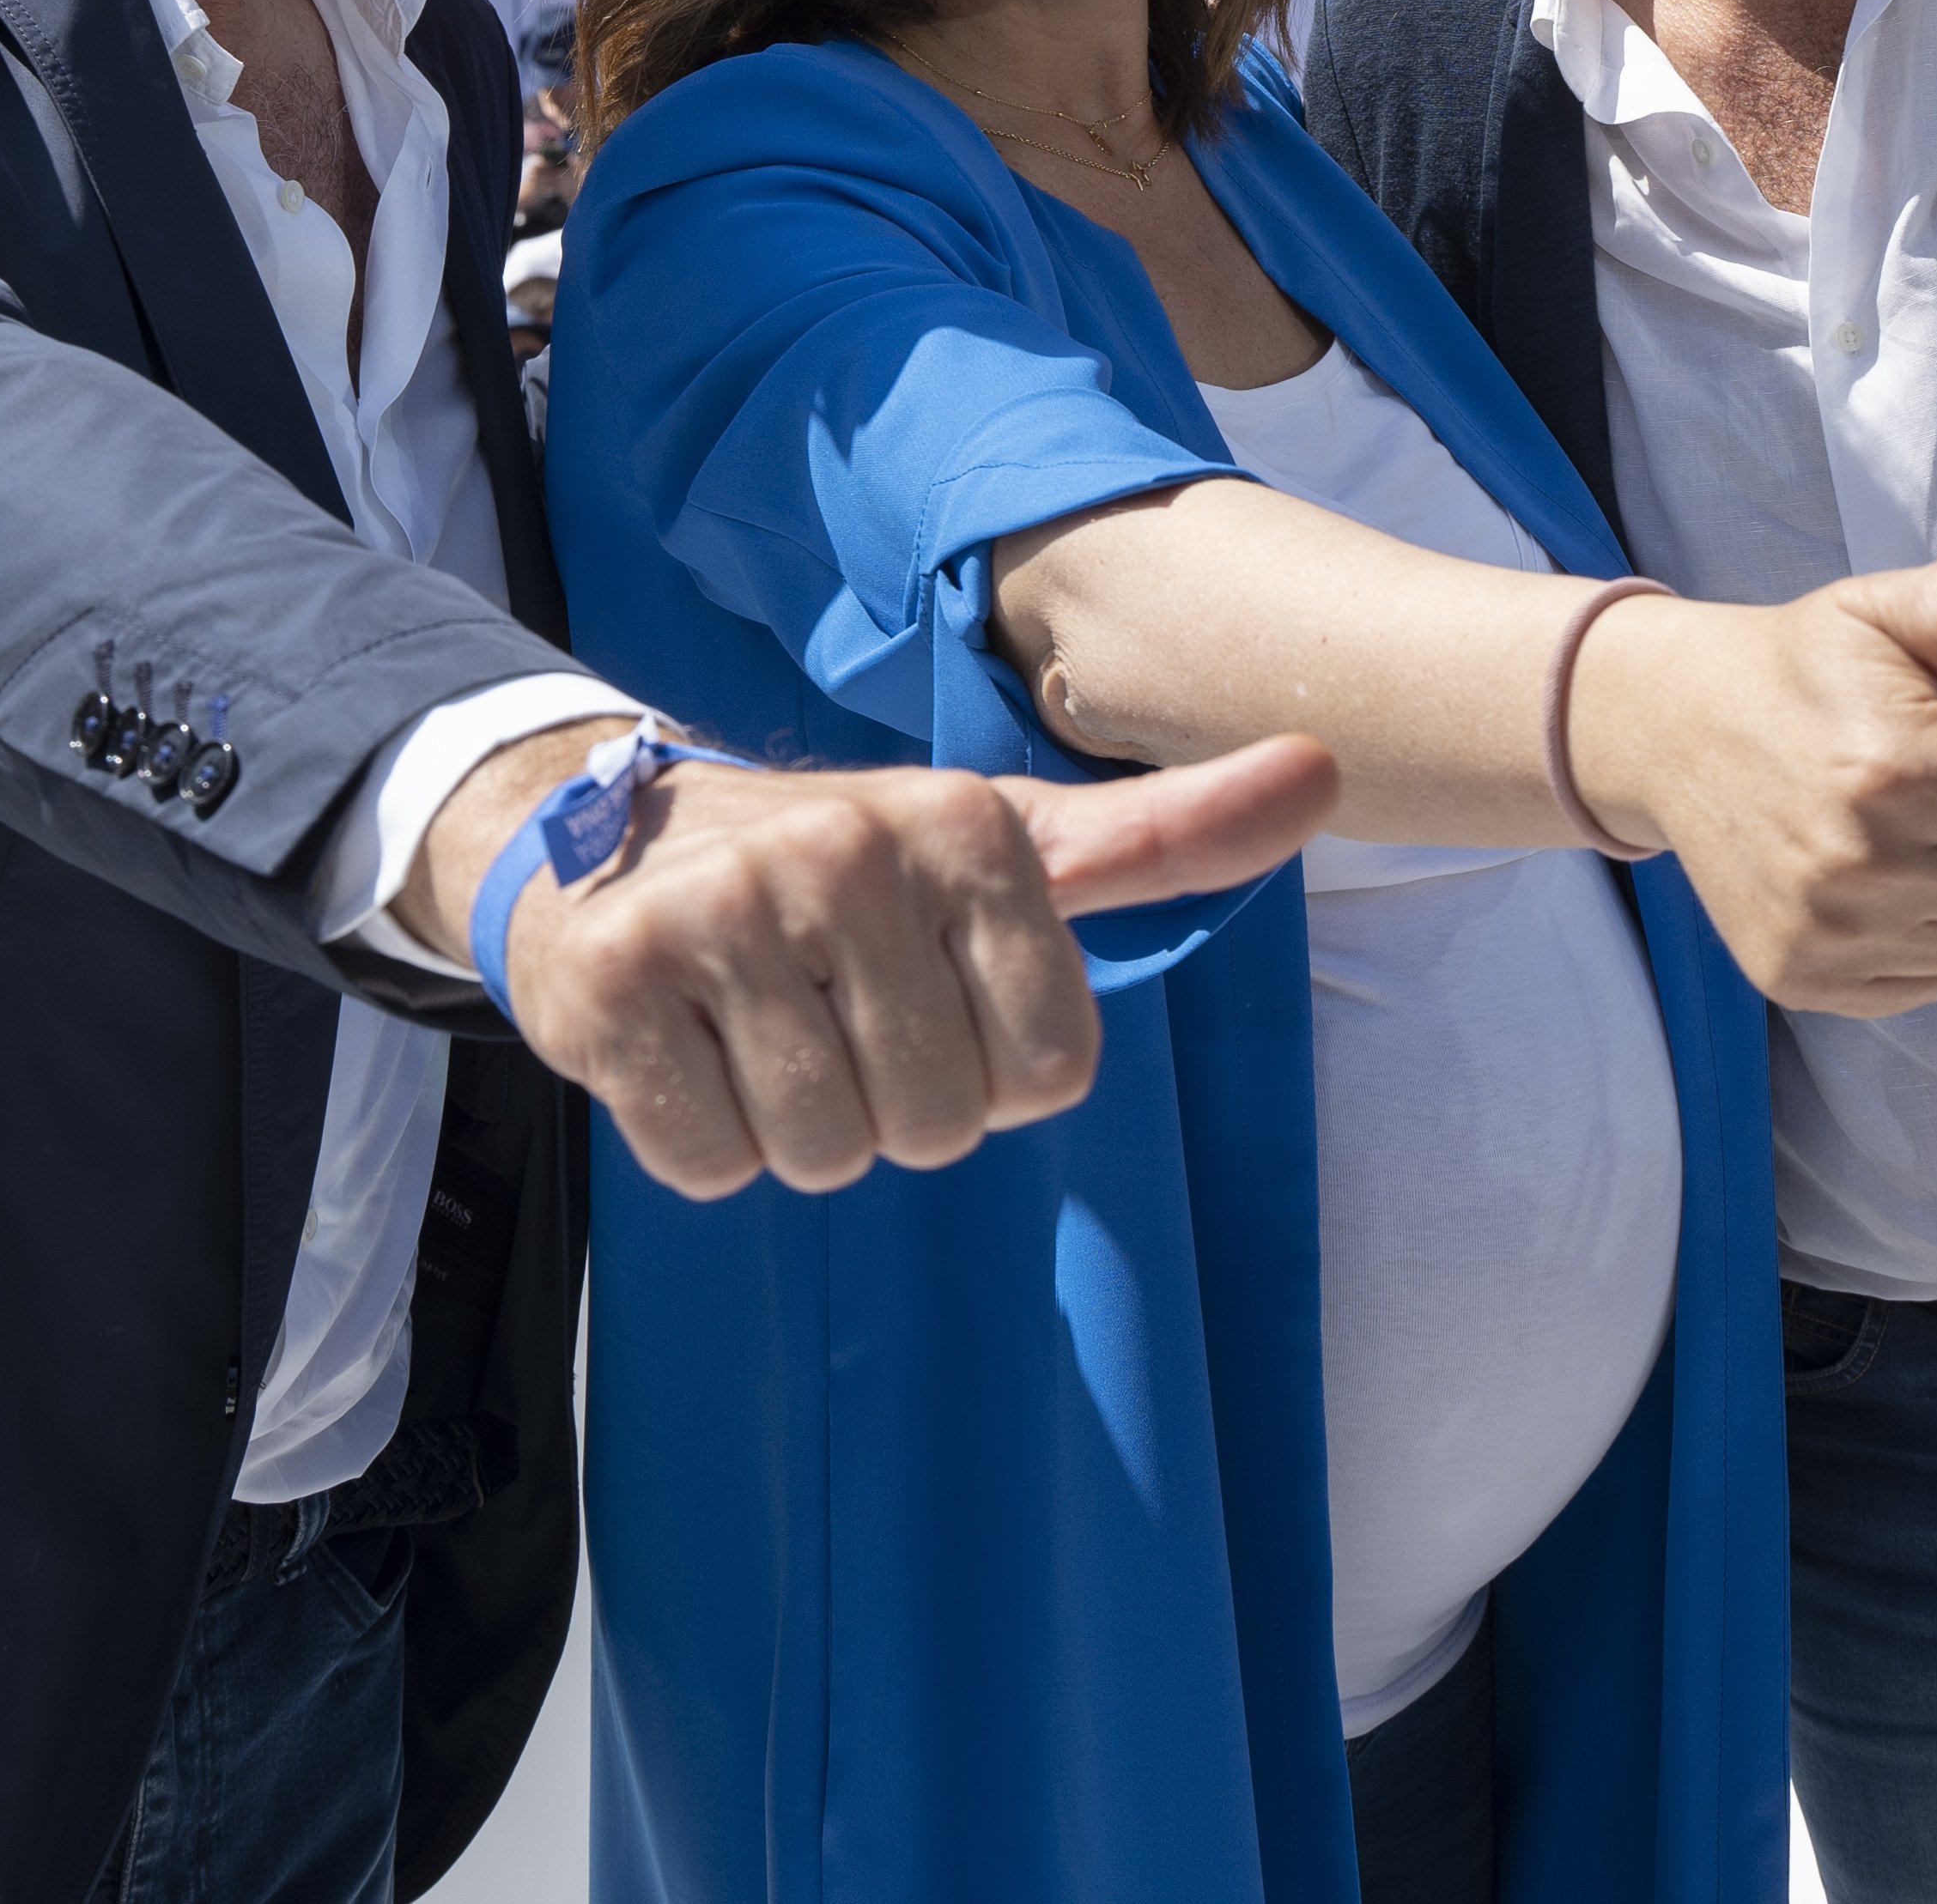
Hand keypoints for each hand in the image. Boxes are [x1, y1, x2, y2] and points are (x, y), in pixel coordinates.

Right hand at [465, 731, 1342, 1202]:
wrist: (612, 843)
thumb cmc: (848, 875)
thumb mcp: (1012, 845)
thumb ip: (1167, 836)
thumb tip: (1327, 772)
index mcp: (964, 824)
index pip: (1052, 1072)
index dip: (995, 1073)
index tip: (934, 998)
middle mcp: (841, 850)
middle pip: (939, 1124)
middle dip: (893, 1107)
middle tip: (833, 1021)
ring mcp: (718, 911)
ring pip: (825, 1152)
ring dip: (795, 1130)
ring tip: (759, 1032)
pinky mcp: (609, 982)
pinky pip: (709, 1162)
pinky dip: (700, 1139)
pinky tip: (685, 1047)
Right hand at [1569, 505, 1936, 1020]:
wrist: (1670, 728)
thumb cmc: (1805, 667)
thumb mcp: (1887, 612)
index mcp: (1901, 771)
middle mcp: (1864, 867)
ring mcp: (1829, 933)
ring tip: (1912, 825)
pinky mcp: (1801, 977)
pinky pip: (1929, 982)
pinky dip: (1923, 937)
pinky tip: (1877, 873)